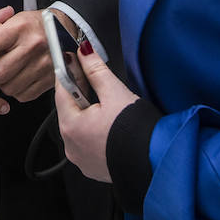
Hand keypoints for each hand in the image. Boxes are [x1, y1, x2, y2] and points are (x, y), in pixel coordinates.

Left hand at [0, 9, 54, 102]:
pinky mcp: (50, 79)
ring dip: (1, 85)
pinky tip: (16, 79)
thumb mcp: (14, 20)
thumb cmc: (33, 25)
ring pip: (9, 87)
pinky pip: (23, 95)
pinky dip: (16, 91)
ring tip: (2, 75)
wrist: (64, 29)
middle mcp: (32, 46)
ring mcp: (42, 64)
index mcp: (19, 28)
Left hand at [55, 42, 139, 182]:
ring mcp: (82, 159)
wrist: (157, 163)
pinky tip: (109, 123)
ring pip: (79, 126)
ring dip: (88, 111)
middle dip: (80, 90)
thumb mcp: (115, 93)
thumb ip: (96, 70)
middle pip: (69, 108)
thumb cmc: (137, 134)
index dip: (68, 71)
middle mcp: (71, 146)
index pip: (61, 90)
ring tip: (105, 102)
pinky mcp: (93, 167)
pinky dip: (94, 130)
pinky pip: (88, 141)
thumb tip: (85, 53)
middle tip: (90, 74)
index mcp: (71, 126)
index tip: (72, 59)